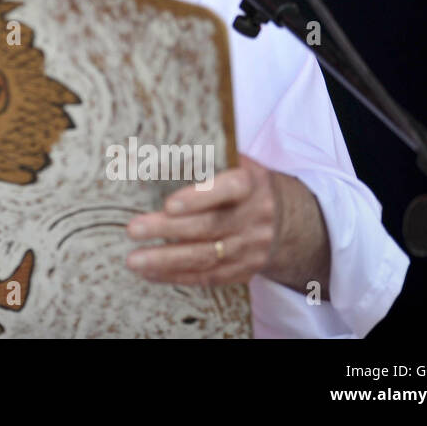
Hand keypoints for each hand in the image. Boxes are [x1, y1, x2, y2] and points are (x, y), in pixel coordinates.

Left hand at [123, 154, 329, 293]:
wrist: (292, 219)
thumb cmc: (249, 183)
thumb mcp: (240, 163)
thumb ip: (209, 157)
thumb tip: (156, 148)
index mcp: (252, 185)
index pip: (228, 189)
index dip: (200, 197)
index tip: (170, 204)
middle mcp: (252, 218)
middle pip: (208, 227)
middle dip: (167, 230)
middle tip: (133, 229)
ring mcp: (249, 248)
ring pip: (205, 257)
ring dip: (166, 260)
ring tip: (134, 260)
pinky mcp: (243, 270)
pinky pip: (208, 277)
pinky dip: (176, 276)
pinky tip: (149, 273)